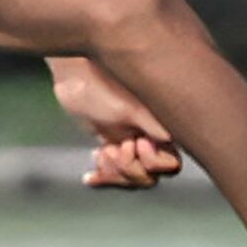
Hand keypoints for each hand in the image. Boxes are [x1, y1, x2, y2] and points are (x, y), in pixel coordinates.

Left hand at [49, 57, 182, 189]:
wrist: (75, 71)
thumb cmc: (101, 83)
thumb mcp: (130, 109)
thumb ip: (155, 128)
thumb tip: (172, 143)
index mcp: (163, 125)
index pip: (171, 163)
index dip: (152, 162)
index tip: (136, 142)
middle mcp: (152, 135)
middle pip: (149, 175)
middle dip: (128, 169)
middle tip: (111, 149)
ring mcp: (132, 140)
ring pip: (131, 175)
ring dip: (114, 173)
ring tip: (101, 155)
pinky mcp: (113, 141)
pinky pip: (114, 171)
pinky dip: (104, 175)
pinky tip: (90, 174)